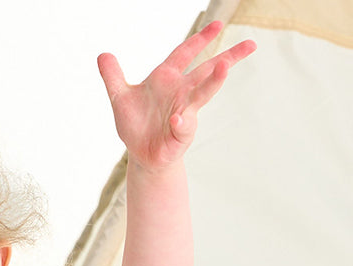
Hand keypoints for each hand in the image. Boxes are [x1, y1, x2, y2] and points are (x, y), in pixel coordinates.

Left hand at [98, 21, 255, 170]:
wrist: (141, 154)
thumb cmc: (136, 125)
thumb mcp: (120, 98)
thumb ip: (113, 77)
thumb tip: (102, 55)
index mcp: (167, 78)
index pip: (185, 53)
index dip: (199, 39)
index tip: (217, 25)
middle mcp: (181, 92)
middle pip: (208, 70)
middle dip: (228, 57)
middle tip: (250, 45)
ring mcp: (185, 111)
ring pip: (202, 94)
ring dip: (214, 81)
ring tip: (226, 67)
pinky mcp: (181, 133)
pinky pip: (183, 125)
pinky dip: (180, 123)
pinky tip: (177, 121)